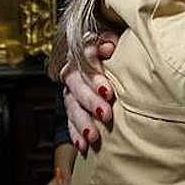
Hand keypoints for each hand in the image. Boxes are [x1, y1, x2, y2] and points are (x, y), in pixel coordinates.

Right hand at [62, 32, 118, 151]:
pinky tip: (82, 145)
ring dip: (82, 122)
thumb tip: (109, 45)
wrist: (107, 57)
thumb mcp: (114, 38)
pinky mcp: (72, 107)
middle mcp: (73, 71)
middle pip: (76, 86)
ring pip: (72, 105)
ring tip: (93, 136)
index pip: (84, 61)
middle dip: (90, 101)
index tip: (108, 91)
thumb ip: (109, 40)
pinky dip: (76, 134)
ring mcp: (70, 90)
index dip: (94, 77)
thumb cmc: (114, 49)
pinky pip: (70, 121)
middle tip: (105, 114)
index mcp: (82, 52)